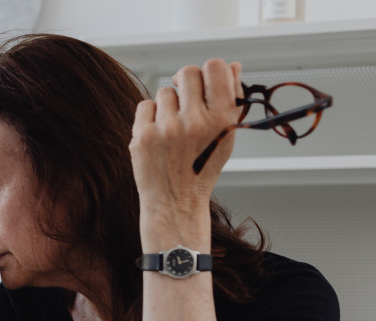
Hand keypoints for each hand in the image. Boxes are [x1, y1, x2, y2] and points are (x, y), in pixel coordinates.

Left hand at [130, 59, 241, 247]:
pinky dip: (150, 116)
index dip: (209, 70)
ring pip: (165, 91)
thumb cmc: (202, 166)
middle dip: (186, 82)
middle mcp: (195, 122)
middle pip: (187, 72)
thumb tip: (233, 65)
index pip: (216, 67)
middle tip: (185, 101)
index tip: (204, 83)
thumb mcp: (227, 136)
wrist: (175, 201)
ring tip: (173, 128)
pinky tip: (158, 135)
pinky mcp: (143, 136)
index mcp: (222, 119)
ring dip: (169, 105)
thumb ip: (231, 99)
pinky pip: (145, 105)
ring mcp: (167, 129)